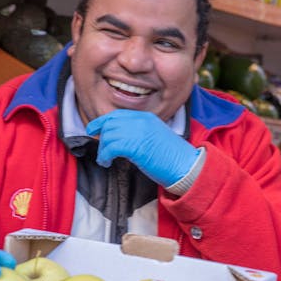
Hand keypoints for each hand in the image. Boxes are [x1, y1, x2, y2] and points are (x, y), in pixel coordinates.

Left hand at [85, 110, 200, 187]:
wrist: (187, 166)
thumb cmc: (173, 157)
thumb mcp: (155, 137)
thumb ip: (139, 134)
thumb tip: (120, 141)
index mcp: (147, 117)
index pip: (118, 114)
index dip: (102, 121)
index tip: (93, 129)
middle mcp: (141, 121)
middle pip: (110, 123)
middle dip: (100, 136)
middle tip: (100, 150)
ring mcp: (138, 132)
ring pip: (108, 136)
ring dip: (102, 150)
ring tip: (104, 160)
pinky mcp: (135, 146)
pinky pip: (111, 147)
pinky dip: (105, 156)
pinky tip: (107, 163)